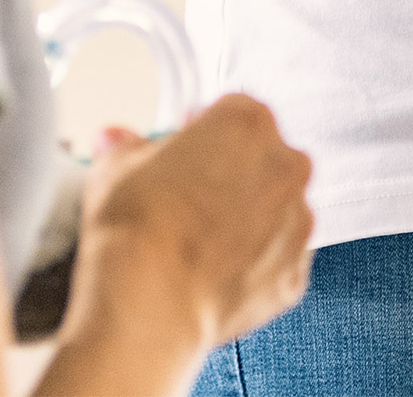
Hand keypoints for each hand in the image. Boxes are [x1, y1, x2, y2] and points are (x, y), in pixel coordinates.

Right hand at [54, 96, 313, 368]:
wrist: (149, 298)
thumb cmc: (138, 226)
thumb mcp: (115, 167)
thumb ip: (126, 146)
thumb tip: (117, 141)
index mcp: (248, 122)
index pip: (231, 114)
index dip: (201, 133)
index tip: (182, 151)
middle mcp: (285, 166)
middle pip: (262, 159)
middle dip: (230, 174)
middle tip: (187, 198)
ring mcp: (296, 222)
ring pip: (274, 211)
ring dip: (247, 220)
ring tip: (197, 243)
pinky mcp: (293, 275)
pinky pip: (276, 261)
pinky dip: (252, 266)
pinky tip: (214, 274)